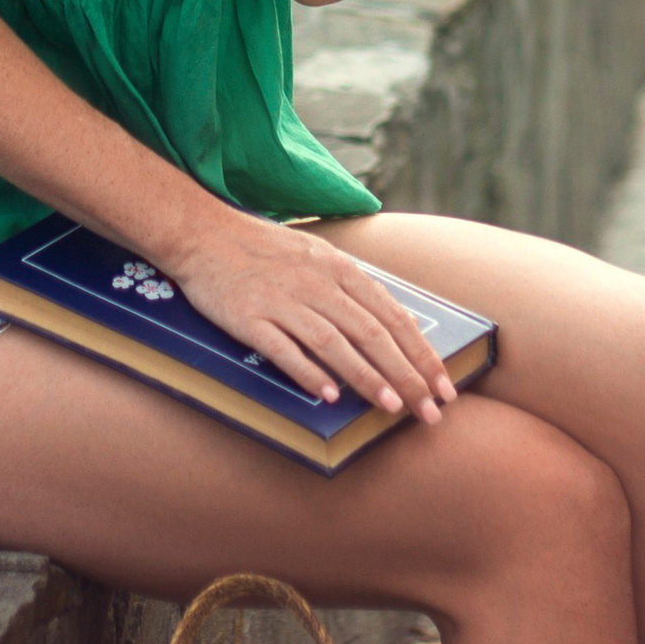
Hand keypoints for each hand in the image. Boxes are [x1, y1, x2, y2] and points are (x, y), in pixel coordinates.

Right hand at [160, 211, 458, 419]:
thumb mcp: (313, 255)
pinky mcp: (249, 316)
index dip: (421, 354)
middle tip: (430, 411)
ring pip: (334, 343)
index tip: (444, 387)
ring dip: (366, 377)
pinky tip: (330, 396)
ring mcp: (281, 299)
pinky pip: (283, 348)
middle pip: (370, 333)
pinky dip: (309, 372)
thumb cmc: (261, 247)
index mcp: (336, 267)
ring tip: (391, 407)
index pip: (391, 316)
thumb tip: (389, 326)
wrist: (200, 232)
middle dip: (406, 375)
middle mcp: (314, 283)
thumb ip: (348, 286)